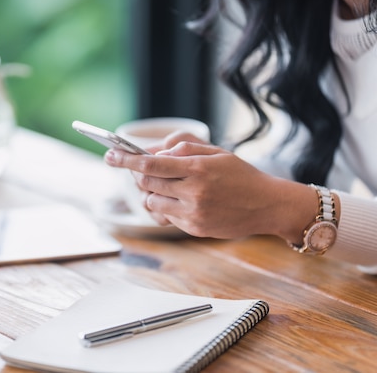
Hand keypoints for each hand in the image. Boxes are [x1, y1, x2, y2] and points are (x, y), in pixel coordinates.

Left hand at [104, 139, 315, 242]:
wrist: (267, 205)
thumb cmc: (240, 174)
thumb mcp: (215, 152)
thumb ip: (182, 147)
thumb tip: (152, 152)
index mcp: (197, 168)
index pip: (150, 163)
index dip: (125, 159)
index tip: (109, 155)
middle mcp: (193, 192)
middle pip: (146, 182)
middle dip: (138, 174)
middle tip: (141, 168)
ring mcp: (193, 213)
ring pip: (151, 202)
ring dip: (151, 192)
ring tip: (166, 186)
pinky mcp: (194, 229)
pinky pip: (166, 216)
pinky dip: (166, 206)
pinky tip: (181, 200)